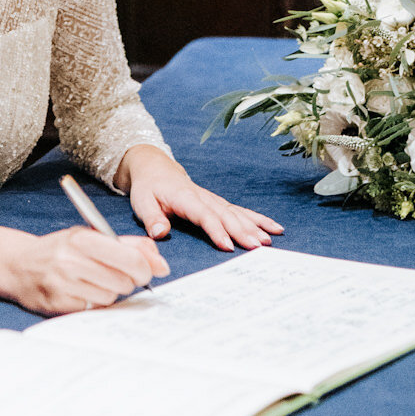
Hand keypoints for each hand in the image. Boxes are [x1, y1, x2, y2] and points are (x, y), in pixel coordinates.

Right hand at [0, 220, 167, 314]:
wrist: (18, 265)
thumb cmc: (60, 250)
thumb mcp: (90, 236)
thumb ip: (127, 245)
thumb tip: (159, 262)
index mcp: (82, 239)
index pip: (129, 258)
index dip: (144, 267)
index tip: (147, 271)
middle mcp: (71, 261)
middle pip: (123, 282)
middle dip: (126, 281)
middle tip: (116, 276)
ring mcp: (63, 285)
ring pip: (110, 298)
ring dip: (109, 294)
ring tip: (93, 283)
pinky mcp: (57, 306)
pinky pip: (92, 310)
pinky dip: (93, 304)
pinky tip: (82, 294)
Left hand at [115, 145, 282, 250]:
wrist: (155, 168)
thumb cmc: (148, 187)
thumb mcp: (141, 201)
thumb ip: (151, 217)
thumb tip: (160, 233)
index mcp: (184, 197)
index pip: (203, 215)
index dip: (216, 230)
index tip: (228, 246)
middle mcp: (203, 196)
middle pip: (225, 214)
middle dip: (242, 231)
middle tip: (257, 247)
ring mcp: (212, 199)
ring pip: (236, 212)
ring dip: (253, 226)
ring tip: (269, 240)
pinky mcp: (217, 202)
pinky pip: (239, 210)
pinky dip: (257, 219)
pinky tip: (273, 227)